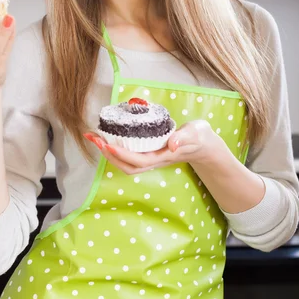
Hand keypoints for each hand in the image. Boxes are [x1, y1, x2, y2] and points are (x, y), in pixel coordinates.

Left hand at [84, 119, 226, 174]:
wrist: (205, 146)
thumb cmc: (200, 137)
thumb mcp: (196, 132)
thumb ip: (184, 136)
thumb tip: (171, 143)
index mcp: (165, 156)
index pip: (140, 161)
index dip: (122, 155)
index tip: (106, 144)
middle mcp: (155, 160)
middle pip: (128, 166)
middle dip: (108, 155)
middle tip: (93, 138)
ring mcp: (152, 159)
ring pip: (126, 164)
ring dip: (109, 153)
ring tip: (95, 138)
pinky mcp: (150, 155)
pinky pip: (129, 157)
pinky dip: (115, 150)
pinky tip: (108, 138)